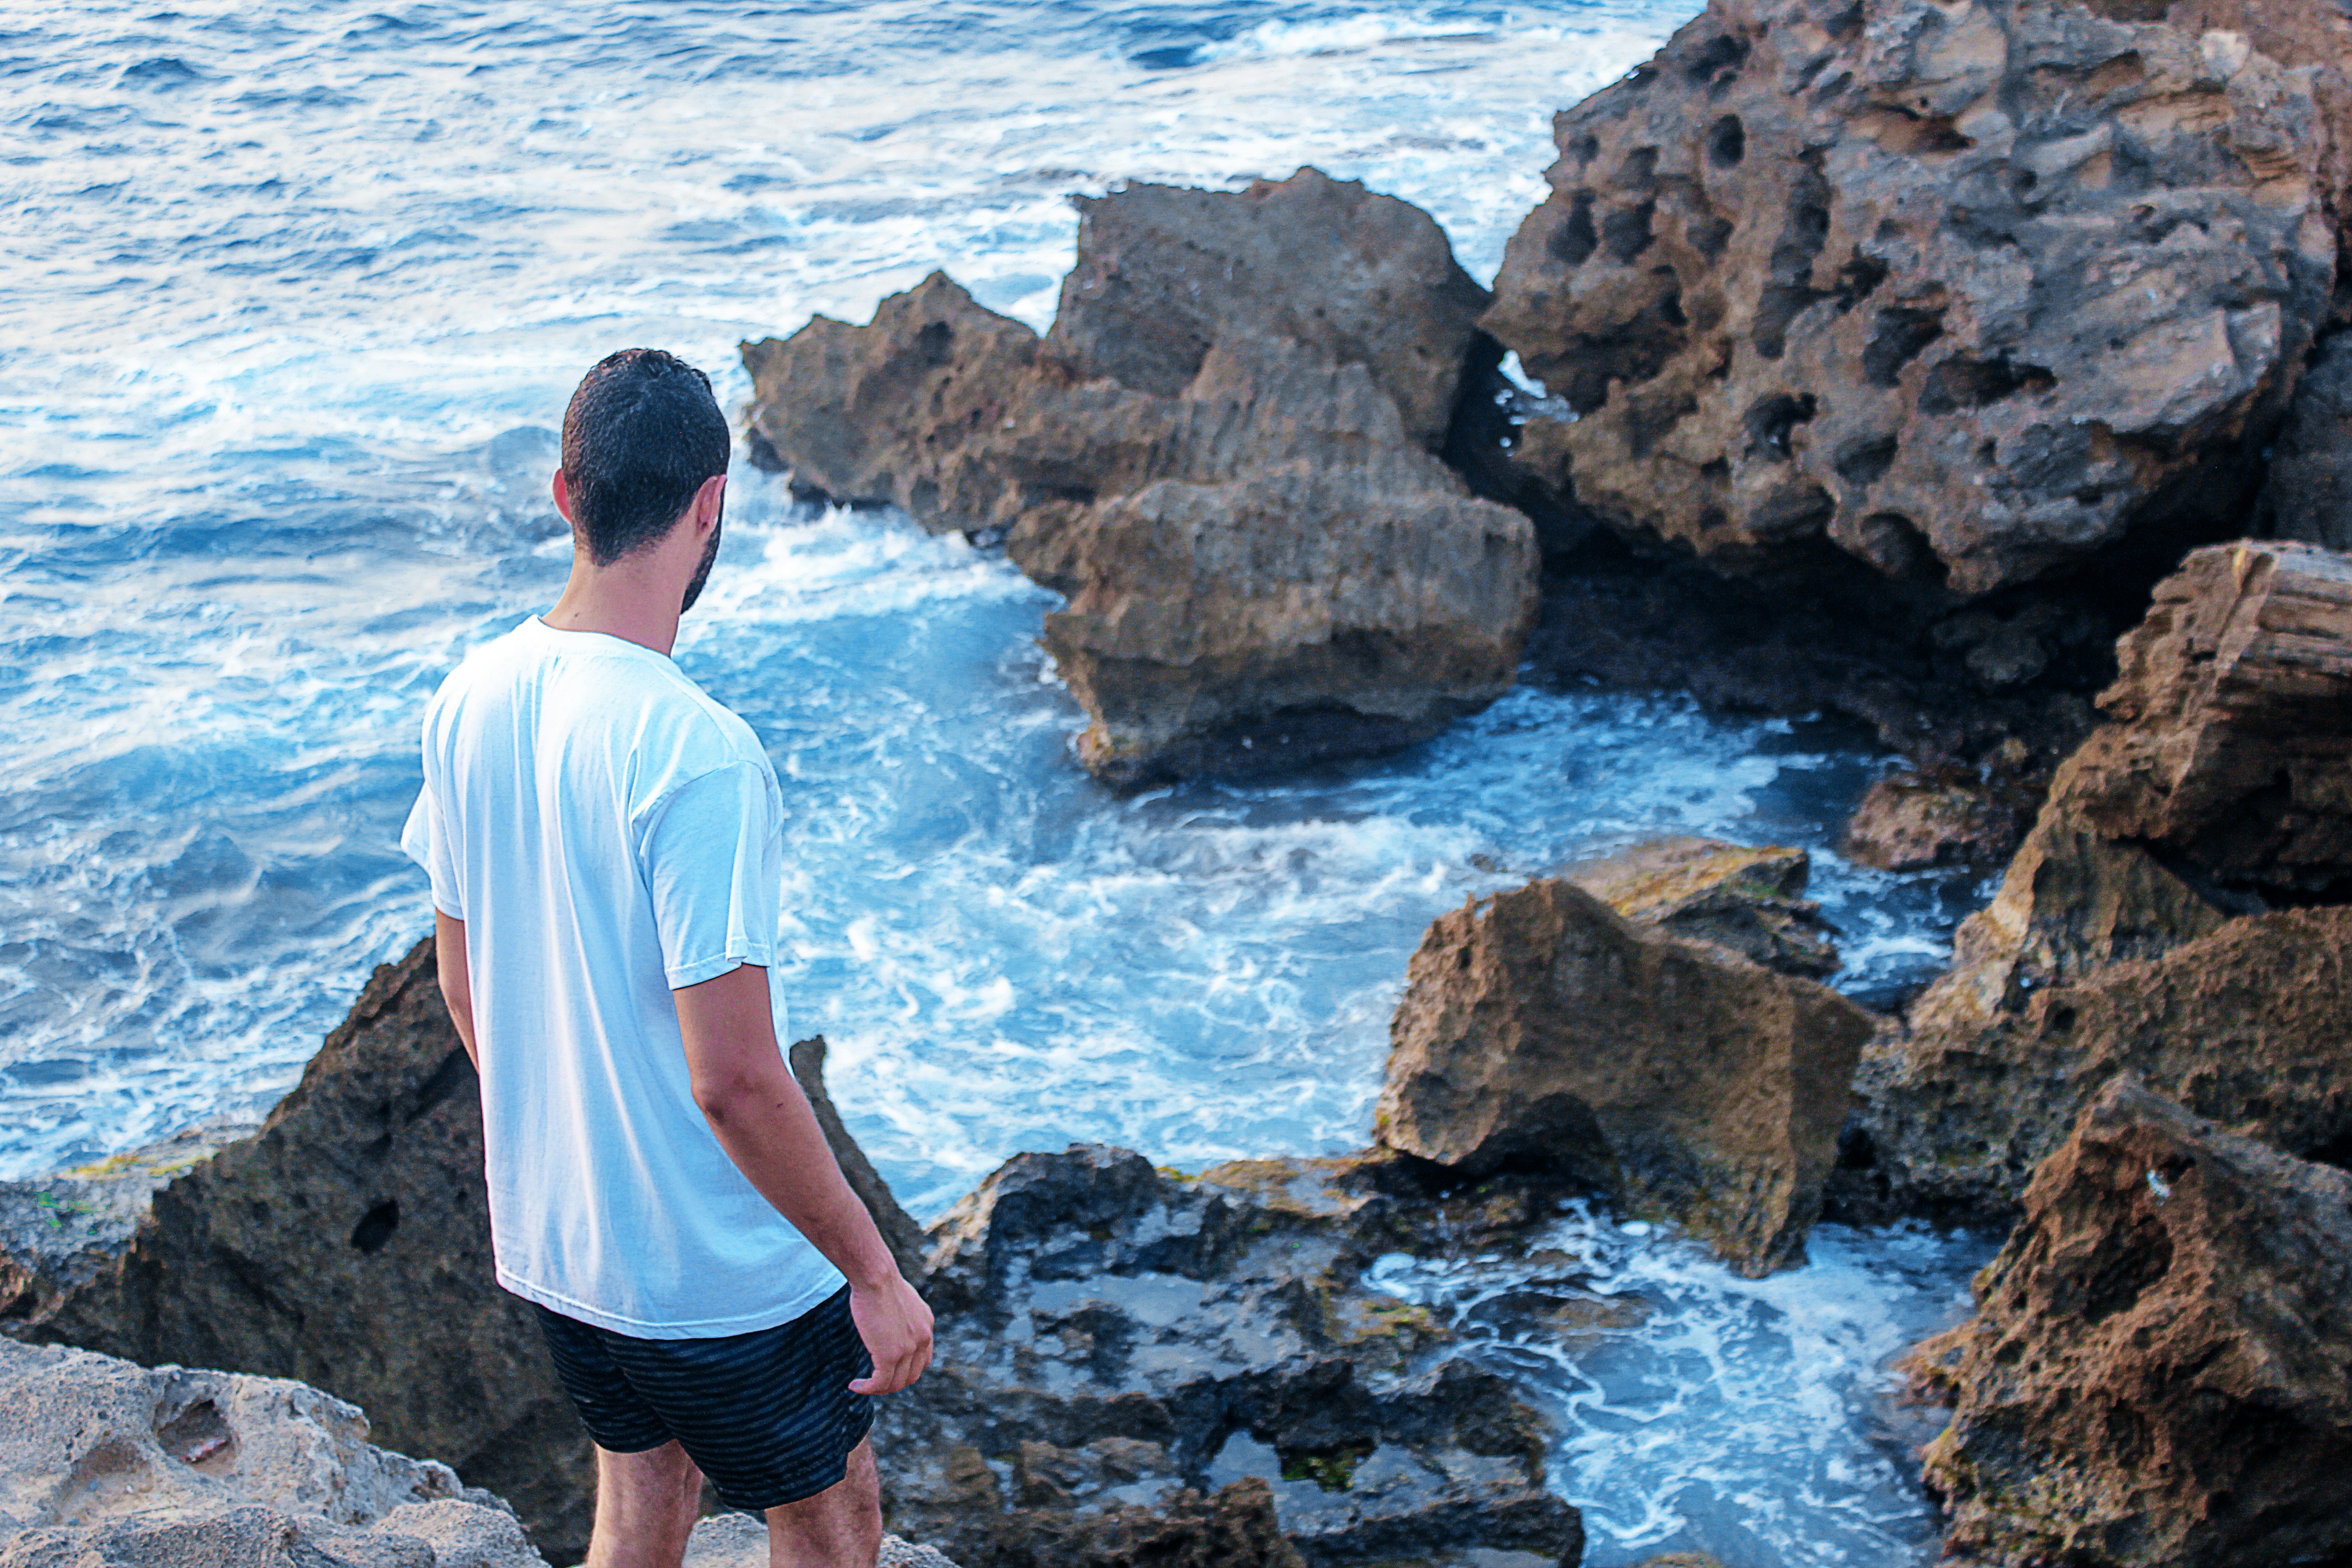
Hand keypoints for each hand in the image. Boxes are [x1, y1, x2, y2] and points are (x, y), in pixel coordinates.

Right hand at [846, 1273, 933, 1394]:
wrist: (876, 1276)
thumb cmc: (879, 1279)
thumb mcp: (900, 1298)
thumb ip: (901, 1315)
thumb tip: (889, 1321)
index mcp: (926, 1325)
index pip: (923, 1360)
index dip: (906, 1370)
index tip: (888, 1370)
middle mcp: (923, 1339)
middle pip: (911, 1376)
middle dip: (893, 1383)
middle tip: (873, 1381)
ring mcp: (909, 1349)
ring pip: (896, 1383)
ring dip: (878, 1389)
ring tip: (862, 1385)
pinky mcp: (891, 1356)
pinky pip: (880, 1383)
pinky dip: (868, 1389)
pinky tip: (855, 1385)